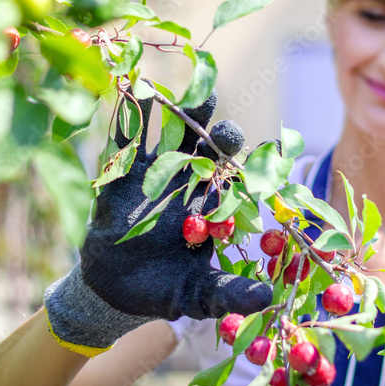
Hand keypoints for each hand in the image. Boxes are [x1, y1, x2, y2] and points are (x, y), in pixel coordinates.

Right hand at [43, 90, 271, 356]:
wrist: (116, 295)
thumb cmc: (166, 292)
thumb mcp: (200, 296)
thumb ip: (230, 294)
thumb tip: (268, 297)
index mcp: (213, 208)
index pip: (235, 179)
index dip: (248, 162)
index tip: (265, 148)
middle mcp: (187, 185)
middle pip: (206, 148)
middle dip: (214, 131)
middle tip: (220, 116)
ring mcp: (153, 178)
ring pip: (168, 138)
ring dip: (174, 113)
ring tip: (182, 88)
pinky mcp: (120, 180)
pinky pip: (124, 146)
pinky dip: (126, 121)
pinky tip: (129, 92)